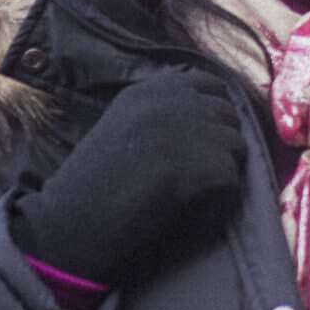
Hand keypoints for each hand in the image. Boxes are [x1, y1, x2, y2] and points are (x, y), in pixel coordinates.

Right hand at [12, 68, 245, 285]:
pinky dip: (216, 199)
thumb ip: (164, 112)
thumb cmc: (94, 184)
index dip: (213, 114)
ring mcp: (193, 131)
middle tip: (188, 173)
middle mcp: (175, 102)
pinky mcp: (207, 165)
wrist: (73, 224)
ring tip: (181, 191)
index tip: (200, 139)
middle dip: (218, 143)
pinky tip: (182, 207)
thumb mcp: (123, 126)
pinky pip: (232, 180)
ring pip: (237, 147)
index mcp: (151, 89)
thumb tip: (215, 111)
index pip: (211, 85)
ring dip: (219, 171)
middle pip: (229, 116)